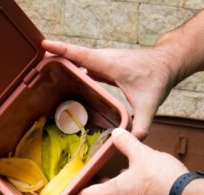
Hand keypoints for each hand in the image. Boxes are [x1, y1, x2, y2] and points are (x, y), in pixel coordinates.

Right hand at [41, 40, 179, 137]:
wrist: (167, 63)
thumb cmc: (158, 78)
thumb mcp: (149, 104)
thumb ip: (142, 124)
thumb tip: (134, 140)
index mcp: (108, 64)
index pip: (79, 54)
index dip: (61, 49)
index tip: (43, 45)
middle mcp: (103, 58)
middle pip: (74, 55)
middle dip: (55, 57)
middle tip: (35, 65)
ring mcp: (104, 60)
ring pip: (79, 59)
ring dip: (63, 62)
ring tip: (44, 72)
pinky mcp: (106, 65)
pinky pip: (85, 65)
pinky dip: (74, 68)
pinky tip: (67, 79)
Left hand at [74, 128, 187, 194]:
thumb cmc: (161, 180)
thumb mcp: (142, 154)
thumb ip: (127, 143)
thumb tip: (117, 133)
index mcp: (113, 193)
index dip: (76, 193)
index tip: (70, 193)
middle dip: (105, 185)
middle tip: (104, 175)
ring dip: (126, 189)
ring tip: (132, 174)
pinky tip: (151, 183)